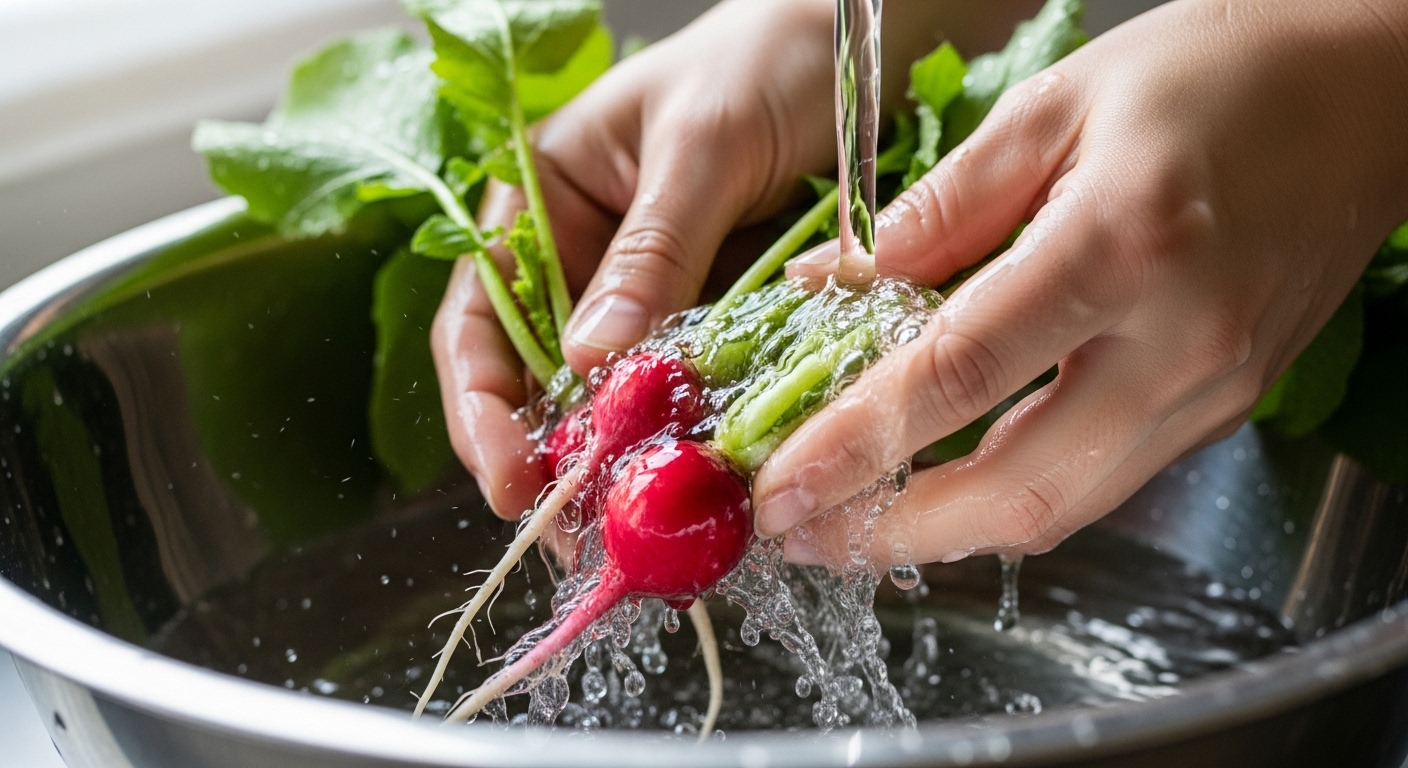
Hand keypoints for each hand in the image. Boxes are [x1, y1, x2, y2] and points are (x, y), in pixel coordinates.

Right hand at [433, 0, 837, 517]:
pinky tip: (703, 484)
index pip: (481, 320)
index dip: (483, 408)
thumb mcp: (702, 146)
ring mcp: (650, 299)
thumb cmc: (766, 60)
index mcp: (541, 203)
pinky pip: (688, 393)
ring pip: (614, 401)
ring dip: (621, 465)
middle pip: (539, 381)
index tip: (511, 480)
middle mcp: (583, 261)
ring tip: (640, 529)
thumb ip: (650, 250)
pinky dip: (688, 442)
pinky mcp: (715, 322)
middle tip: (581, 534)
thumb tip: (588, 364)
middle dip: (551, 459)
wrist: (862, 41)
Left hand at [755, 0, 1407, 565]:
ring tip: (854, 524)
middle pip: (1018, 488)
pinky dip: (1010, 499)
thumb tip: (846, 282)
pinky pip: (1100, 481)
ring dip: (947, 532)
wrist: (1365, 96)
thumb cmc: (1215, 76)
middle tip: (803, 534)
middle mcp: (1176, 341)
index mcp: (1119, 246)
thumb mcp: (1056, 106)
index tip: (782, 485)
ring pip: (1062, 508)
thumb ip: (942, 206)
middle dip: (895, 531)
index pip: (962, 375)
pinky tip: (946, 485)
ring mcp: (1211, 388)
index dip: (859, 442)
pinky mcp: (1222, 406)